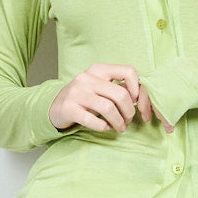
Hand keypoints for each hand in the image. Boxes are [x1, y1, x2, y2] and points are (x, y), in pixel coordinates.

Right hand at [49, 63, 173, 133]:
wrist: (55, 106)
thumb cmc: (84, 97)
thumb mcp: (100, 86)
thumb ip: (117, 87)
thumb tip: (141, 97)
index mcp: (98, 69)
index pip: (128, 71)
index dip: (137, 89)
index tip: (136, 102)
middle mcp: (87, 77)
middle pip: (121, 95)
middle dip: (129, 112)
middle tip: (128, 120)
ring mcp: (77, 92)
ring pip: (109, 108)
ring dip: (119, 122)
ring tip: (120, 127)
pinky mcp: (69, 108)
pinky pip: (94, 120)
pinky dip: (104, 127)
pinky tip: (105, 128)